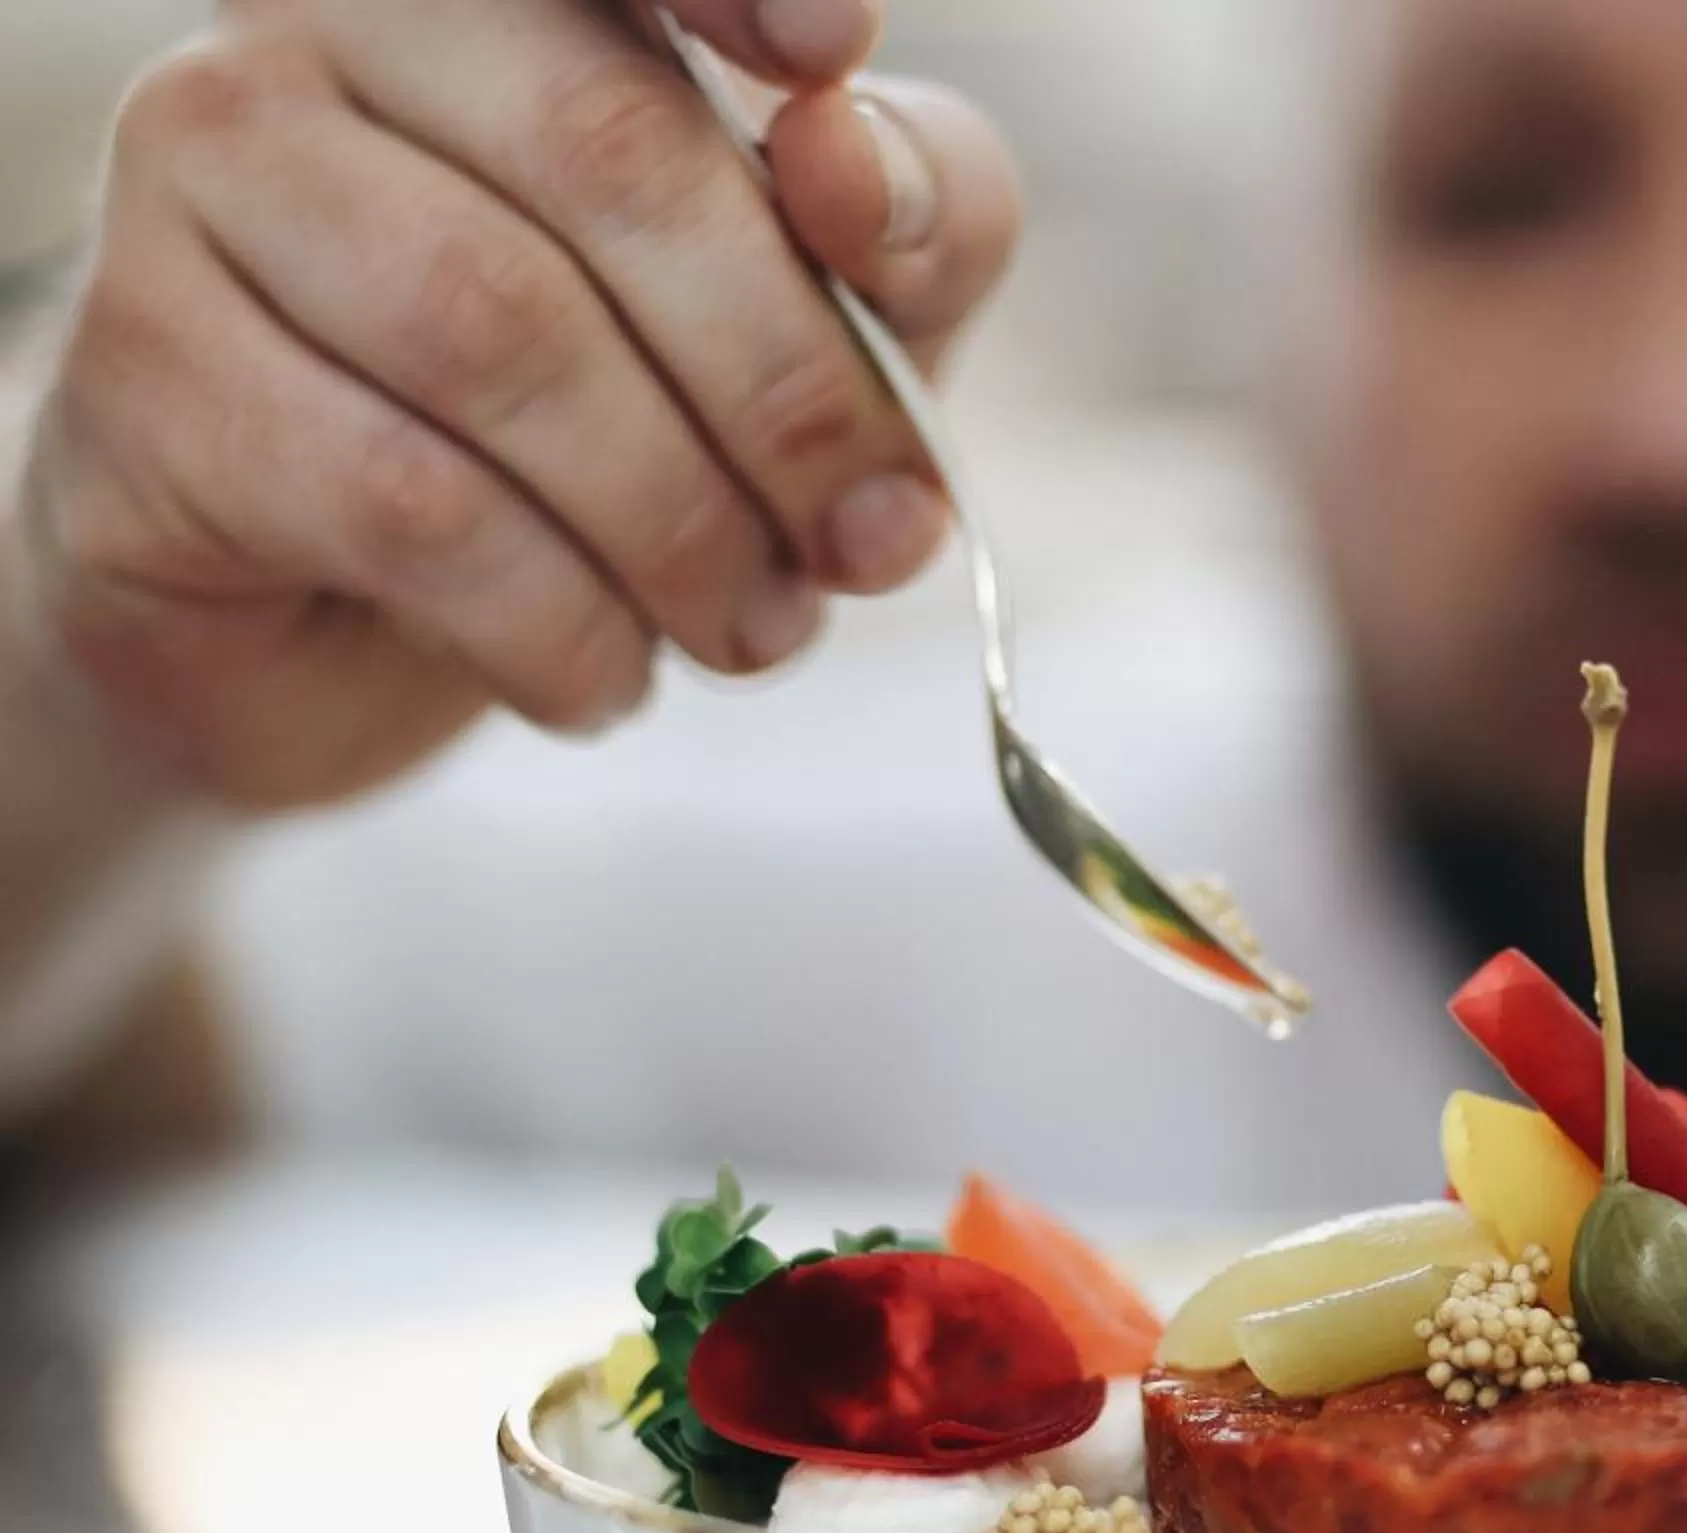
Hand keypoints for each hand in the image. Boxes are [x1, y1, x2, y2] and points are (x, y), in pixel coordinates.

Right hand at [6, 0, 1020, 809]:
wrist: (342, 632)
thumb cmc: (611, 431)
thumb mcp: (818, 320)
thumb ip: (901, 226)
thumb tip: (857, 172)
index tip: (831, 56)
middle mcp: (323, 27)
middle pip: (617, 155)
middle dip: (787, 388)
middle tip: (868, 541)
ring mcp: (204, 177)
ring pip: (506, 339)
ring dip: (681, 528)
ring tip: (749, 629)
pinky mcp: (144, 372)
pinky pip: (410, 503)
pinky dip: (560, 621)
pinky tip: (602, 672)